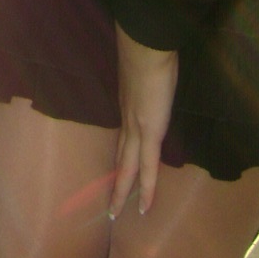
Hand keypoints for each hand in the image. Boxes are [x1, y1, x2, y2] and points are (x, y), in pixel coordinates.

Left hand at [109, 24, 178, 218]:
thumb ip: (140, 77)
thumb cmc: (146, 50)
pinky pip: (148, 166)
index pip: (122, 137)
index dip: (120, 154)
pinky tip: (143, 206)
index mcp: (125, 105)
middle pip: (119, 157)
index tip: (116, 169)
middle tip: (109, 204)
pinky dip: (146, 188)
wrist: (144, 44)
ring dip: (123, 191)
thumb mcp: (141, 67)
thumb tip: (143, 75)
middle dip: (115, 181)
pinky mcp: (150, 131)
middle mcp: (126, 119)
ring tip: (117, 212)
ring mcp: (136, 127)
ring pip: (127, 167)